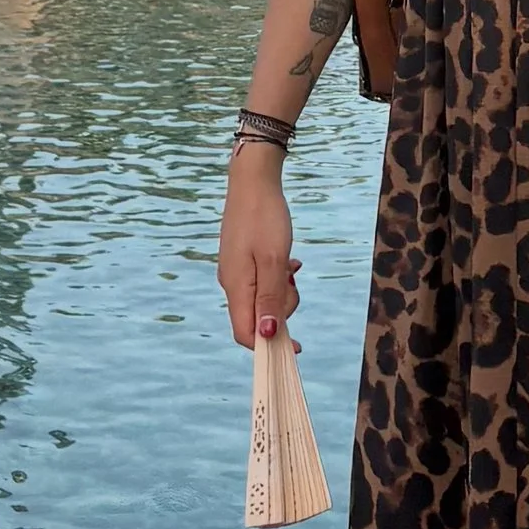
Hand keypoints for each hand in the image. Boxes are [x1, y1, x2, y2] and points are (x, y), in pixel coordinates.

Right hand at [218, 146, 300, 347]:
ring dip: (282, 291)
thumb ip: (271, 299)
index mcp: (236, 286)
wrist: (253, 181)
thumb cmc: (264, 218)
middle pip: (257, 318)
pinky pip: (263, 282)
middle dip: (281, 310)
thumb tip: (268, 335)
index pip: (245, 333)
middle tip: (293, 282)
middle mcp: (232, 284)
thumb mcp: (274, 260)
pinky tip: (288, 262)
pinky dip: (278, 277)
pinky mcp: (242, 261)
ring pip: (263, 300)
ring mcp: (236, 272)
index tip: (296, 346)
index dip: (269, 346)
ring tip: (290, 266)